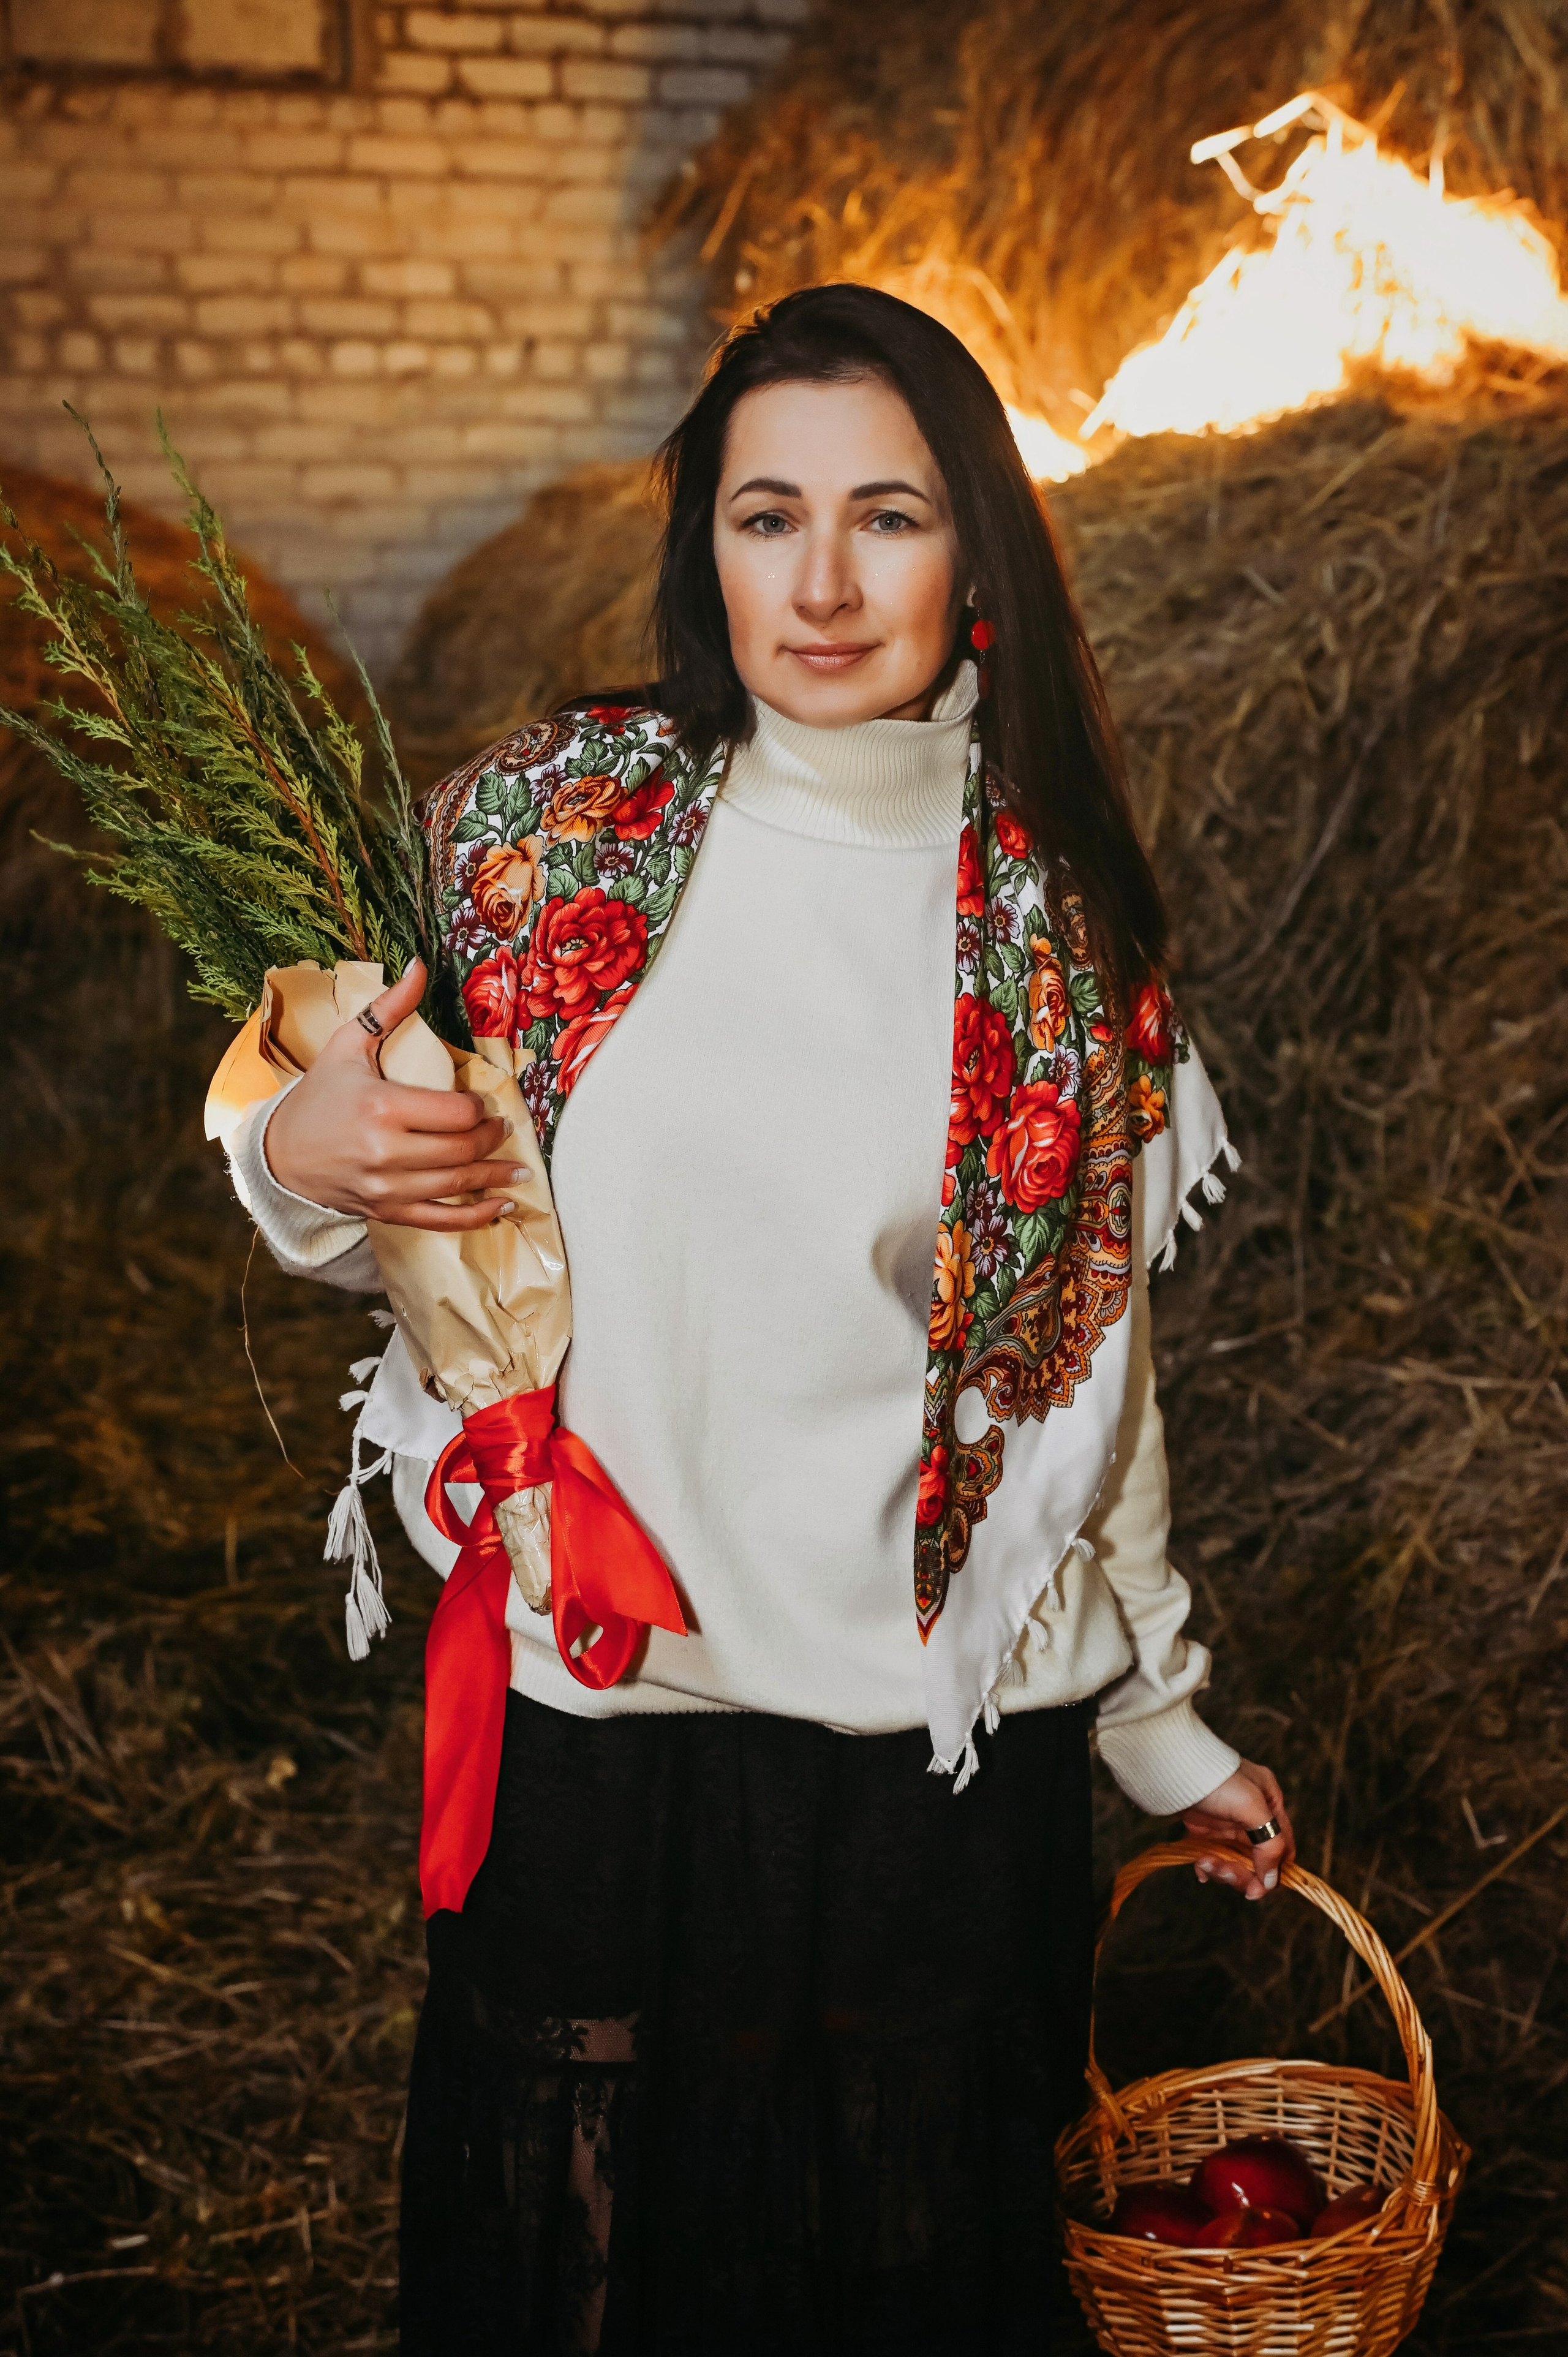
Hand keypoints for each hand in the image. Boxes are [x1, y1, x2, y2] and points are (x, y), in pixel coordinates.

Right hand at [264, 960, 531, 1230]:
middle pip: (461, 1149)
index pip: (454, 1112)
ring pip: (457, 1184)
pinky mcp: (386, 1210)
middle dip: (492, 1139)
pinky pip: (440, 1220)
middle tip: (505, 1129)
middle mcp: (385, 1151)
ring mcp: (386, 1186)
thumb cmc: (319, 1096)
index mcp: (381, 1107)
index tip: (484, 1104)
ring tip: (520, 1171)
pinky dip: (475, 1216)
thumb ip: (389, 1009)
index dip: (479, 1109)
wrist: (280, 1153)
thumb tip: (419, 966)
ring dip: (495, 1178)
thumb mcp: (347, 1045)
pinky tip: (501, 1206)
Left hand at [1182, 1759, 1293, 1901]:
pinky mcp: (1204, 1829)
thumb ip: (1269, 1842)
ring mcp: (1227, 1823)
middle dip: (1243, 1873)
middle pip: (1257, 1860)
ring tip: (1206, 1863)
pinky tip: (1200, 1867)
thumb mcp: (1252, 1807)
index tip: (1258, 1889)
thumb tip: (1272, 1880)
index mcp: (1270, 1804)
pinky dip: (1207, 1867)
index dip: (1274, 1871)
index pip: (1283, 1846)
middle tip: (1226, 1874)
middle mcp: (1251, 1815)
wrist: (1172, 1767)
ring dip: (1222, 1870)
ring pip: (1234, 1861)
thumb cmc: (1216, 1780)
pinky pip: (1212, 1857)